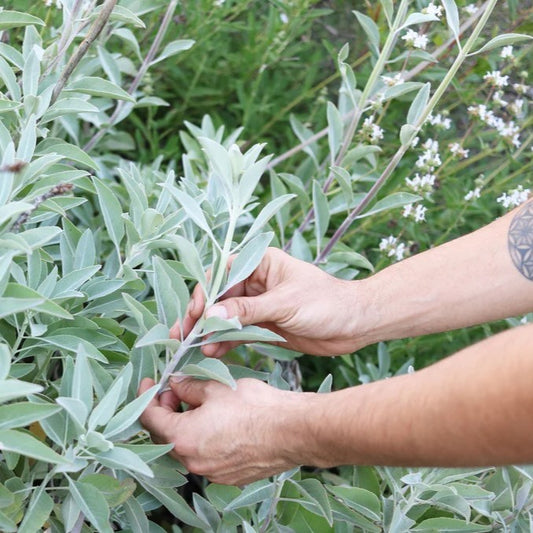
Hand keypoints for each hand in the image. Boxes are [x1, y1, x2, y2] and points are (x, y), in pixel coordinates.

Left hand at [138, 376, 305, 484]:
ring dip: (188, 424)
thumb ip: (189, 386)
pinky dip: (206, 438)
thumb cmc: (254, 407)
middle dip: (169, 410)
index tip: (149, 383)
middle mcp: (193, 462)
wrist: (291, 431)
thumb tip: (176, 383)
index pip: (151, 418)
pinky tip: (221, 422)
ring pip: (189, 446)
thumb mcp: (216, 387)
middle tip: (178, 389)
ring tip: (203, 402)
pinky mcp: (230, 476)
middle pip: (168, 434)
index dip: (147, 397)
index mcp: (183, 438)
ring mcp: (212, 473)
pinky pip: (208, 456)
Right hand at [171, 247, 365, 356]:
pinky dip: (225, 342)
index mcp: (261, 263)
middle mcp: (256, 281)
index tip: (197, 313)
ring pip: (226, 317)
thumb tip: (210, 316)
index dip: (206, 291)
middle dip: (202, 316)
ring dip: (211, 332)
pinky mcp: (264, 325)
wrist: (354, 325)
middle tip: (184, 335)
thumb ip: (247, 310)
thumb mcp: (284, 303)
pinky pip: (238, 332)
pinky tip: (213, 354)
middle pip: (220, 297)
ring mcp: (259, 305)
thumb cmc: (326, 302)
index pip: (224, 272)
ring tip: (194, 350)